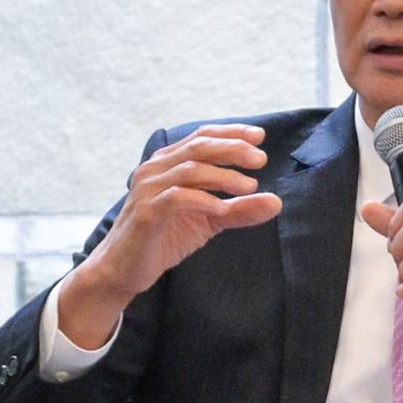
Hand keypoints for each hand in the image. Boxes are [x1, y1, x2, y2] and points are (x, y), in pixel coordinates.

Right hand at [54, 126, 282, 349]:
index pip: (201, 137)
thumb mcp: (209, 221)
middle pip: (198, 147)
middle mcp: (156, 169)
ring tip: (249, 186)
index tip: (260, 136)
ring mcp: (148, 189)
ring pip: (189, 169)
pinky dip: (203, 200)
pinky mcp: (145, 212)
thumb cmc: (165, 238)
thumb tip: (276, 202)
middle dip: (232, 149)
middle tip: (260, 160)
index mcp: (168, 163)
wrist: (125, 269)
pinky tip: (224, 208)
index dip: (231, 132)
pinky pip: (177, 198)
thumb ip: (239, 210)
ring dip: (223, 176)